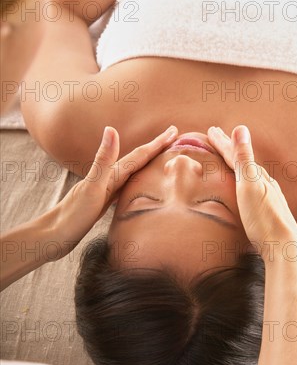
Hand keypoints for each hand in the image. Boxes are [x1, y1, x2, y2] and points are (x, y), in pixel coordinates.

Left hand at [52, 125, 177, 255]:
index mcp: (110, 174)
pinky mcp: (102, 203)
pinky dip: (136, 181)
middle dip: (155, 148)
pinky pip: (125, 187)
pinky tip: (137, 184)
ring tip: (161, 156)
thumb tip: (111, 129)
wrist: (53, 236)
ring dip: (147, 162)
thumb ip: (103, 160)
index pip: (138, 155)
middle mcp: (108, 179)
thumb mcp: (92, 187)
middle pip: (137, 159)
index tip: (174, 131)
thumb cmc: (73, 215)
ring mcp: (105, 190)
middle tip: (173, 136)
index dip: (156, 143)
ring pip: (132, 172)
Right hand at [208, 125, 296, 261]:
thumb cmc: (264, 218)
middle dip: (229, 148)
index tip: (211, 130)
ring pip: (250, 174)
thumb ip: (244, 159)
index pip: (236, 154)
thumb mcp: (250, 186)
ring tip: (231, 158)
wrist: (284, 247)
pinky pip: (254, 188)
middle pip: (243, 161)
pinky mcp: (268, 211)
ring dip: (238, 163)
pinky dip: (245, 180)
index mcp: (257, 176)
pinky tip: (249, 187)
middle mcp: (264, 184)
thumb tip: (240, 128)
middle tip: (217, 136)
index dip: (223, 142)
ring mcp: (268, 197)